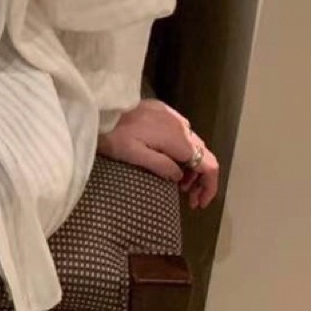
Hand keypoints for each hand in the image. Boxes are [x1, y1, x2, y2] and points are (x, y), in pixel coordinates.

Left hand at [96, 97, 218, 209]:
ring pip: (192, 145)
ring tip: (179, 185)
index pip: (209, 165)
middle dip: (200, 180)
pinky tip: (171, 161)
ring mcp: (174, 117)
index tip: (199, 204)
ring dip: (190, 167)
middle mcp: (183, 127)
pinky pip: (182, 135)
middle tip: (188, 199)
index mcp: (179, 140)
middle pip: (203, 156)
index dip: (209, 187)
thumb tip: (180, 176)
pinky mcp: (164, 111)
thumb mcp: (135, 156)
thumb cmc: (114, 135)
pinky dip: (182, 152)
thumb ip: (162, 166)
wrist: (101, 107)